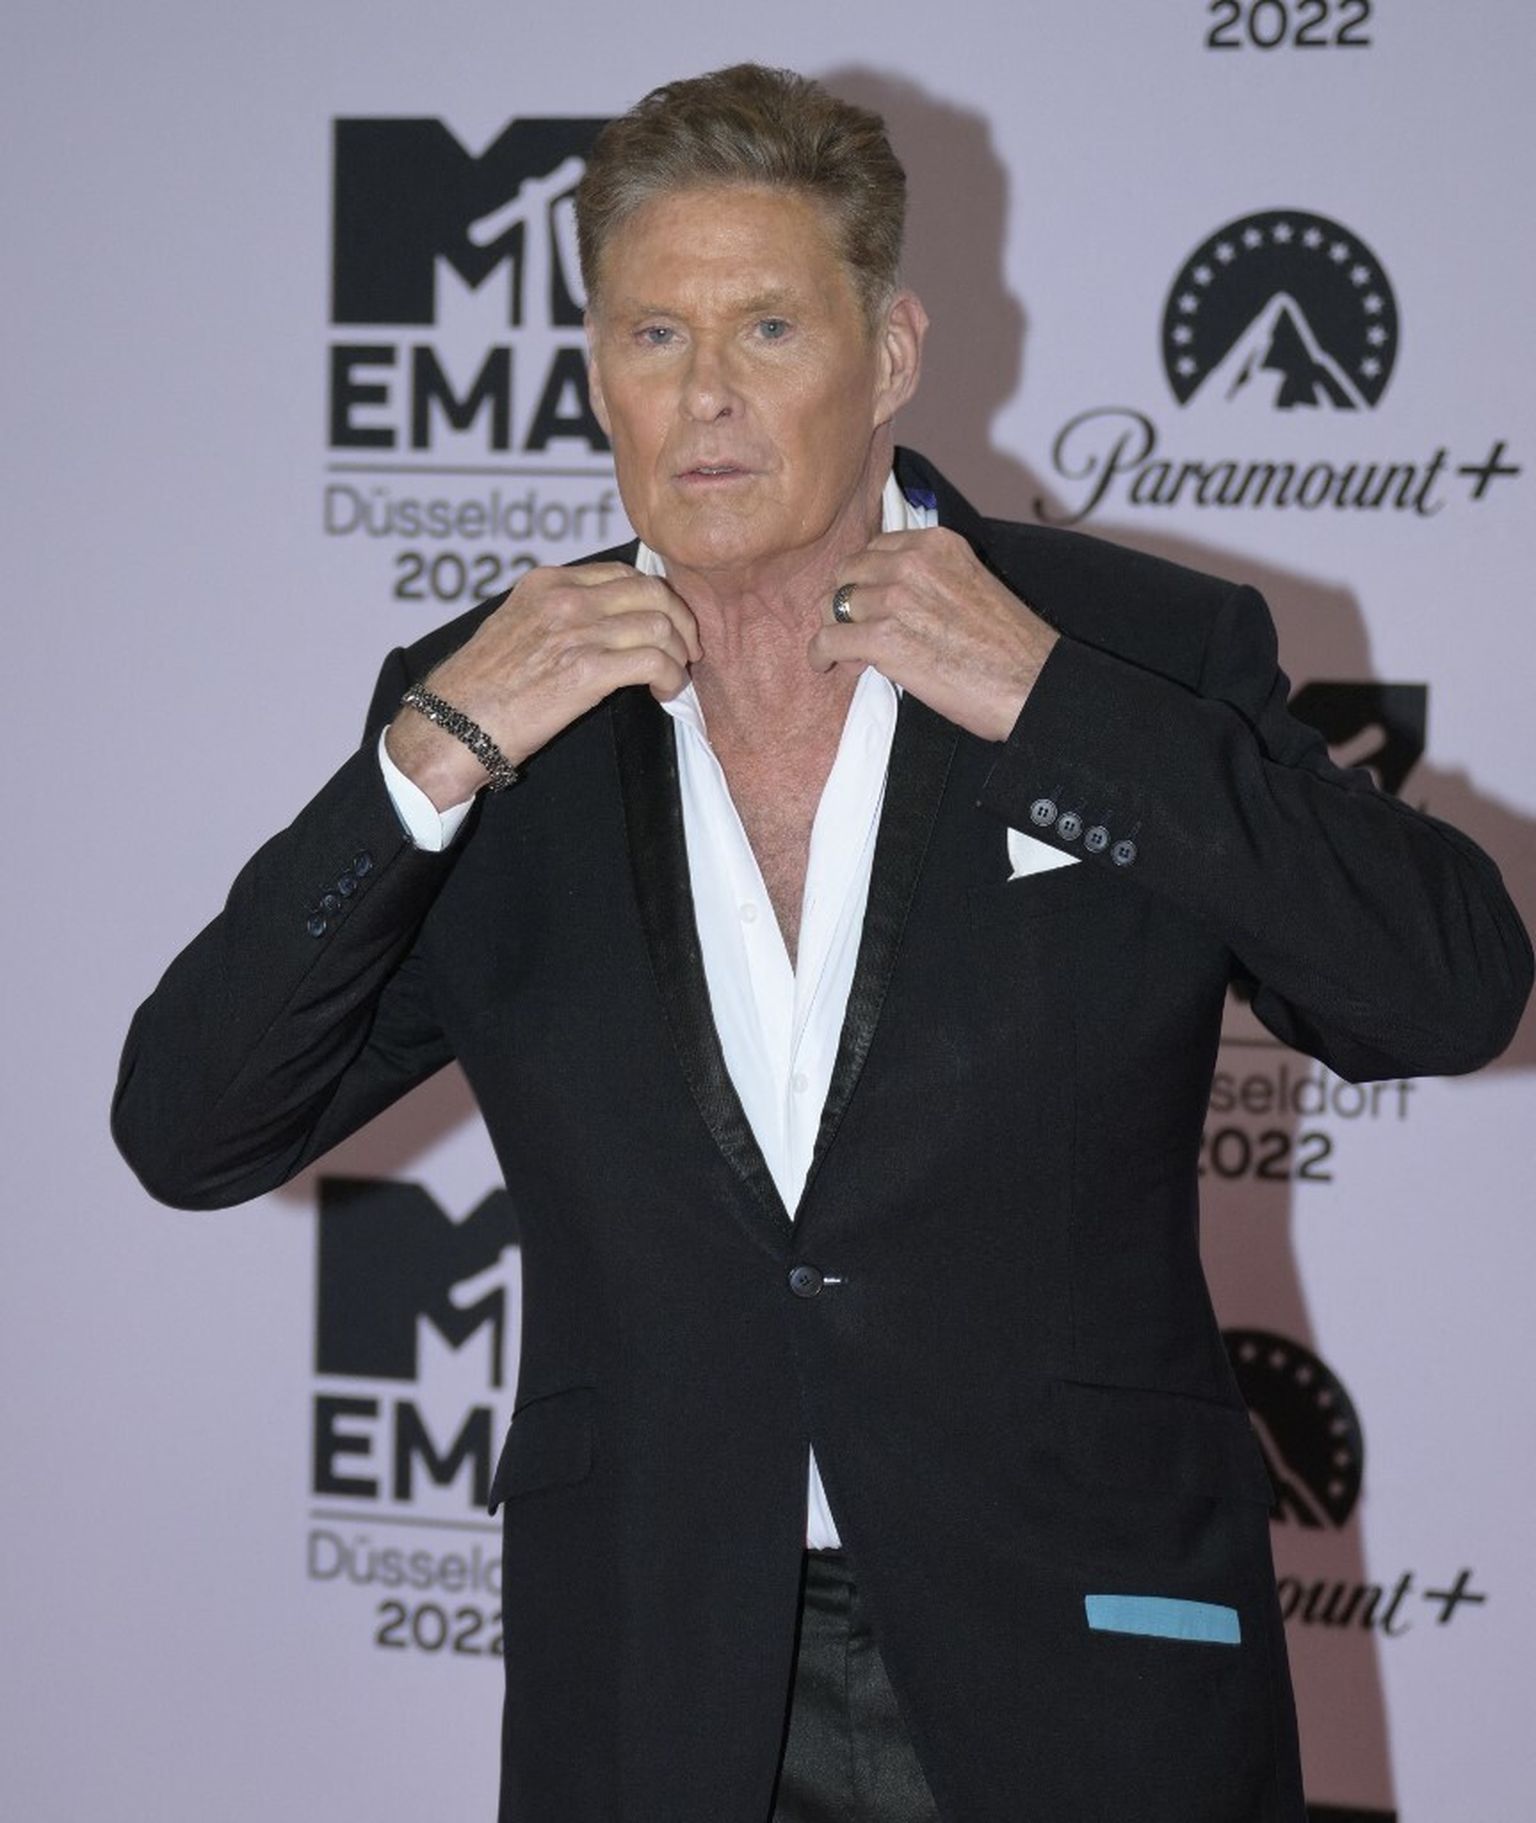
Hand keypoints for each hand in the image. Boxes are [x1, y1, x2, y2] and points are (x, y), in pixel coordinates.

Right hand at [386, 563, 700, 806]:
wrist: (453, 725)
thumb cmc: (480, 689)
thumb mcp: (515, 628)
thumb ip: (556, 615)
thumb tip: (603, 624)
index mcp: (547, 582)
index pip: (623, 574)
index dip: (657, 599)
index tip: (666, 625)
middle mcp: (564, 598)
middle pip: (652, 592)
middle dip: (680, 622)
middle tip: (686, 651)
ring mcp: (575, 630)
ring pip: (659, 624)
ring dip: (678, 655)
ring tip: (674, 678)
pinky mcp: (586, 669)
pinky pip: (654, 661)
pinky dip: (672, 677)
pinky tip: (666, 694)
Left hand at [806, 528, 1057, 741]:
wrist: (1031, 684)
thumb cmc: (1009, 647)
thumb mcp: (972, 584)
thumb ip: (931, 579)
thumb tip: (889, 601)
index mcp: (937, 543)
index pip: (875, 548)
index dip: (867, 579)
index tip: (872, 604)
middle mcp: (913, 563)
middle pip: (847, 573)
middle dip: (846, 602)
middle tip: (857, 633)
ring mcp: (895, 598)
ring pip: (833, 604)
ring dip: (835, 630)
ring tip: (851, 658)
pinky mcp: (883, 639)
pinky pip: (828, 639)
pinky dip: (819, 655)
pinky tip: (825, 666)